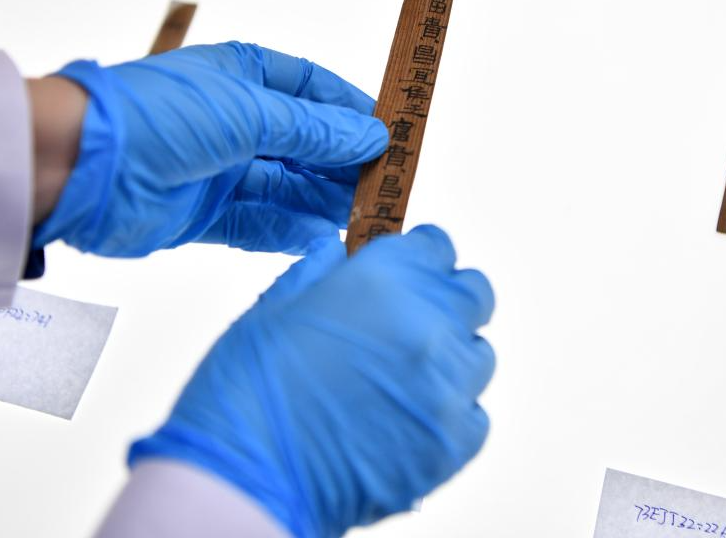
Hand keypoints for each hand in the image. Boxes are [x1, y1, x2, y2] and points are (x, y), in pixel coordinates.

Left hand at [32, 42, 387, 255]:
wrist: (81, 166)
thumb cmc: (156, 116)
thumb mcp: (250, 111)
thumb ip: (313, 130)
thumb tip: (370, 136)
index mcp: (243, 76)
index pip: (312, 89)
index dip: (351, 109)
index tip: (390, 131)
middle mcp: (235, 121)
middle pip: (305, 144)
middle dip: (344, 163)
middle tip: (386, 182)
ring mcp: (221, 169)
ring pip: (288, 187)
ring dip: (324, 200)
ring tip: (364, 213)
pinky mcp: (205, 214)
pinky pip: (260, 224)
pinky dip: (290, 232)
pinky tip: (322, 237)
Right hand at [129, 226, 495, 537]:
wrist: (248, 479)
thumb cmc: (250, 393)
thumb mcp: (279, 306)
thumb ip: (326, 272)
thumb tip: (345, 257)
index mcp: (385, 280)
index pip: (437, 247)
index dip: (419, 260)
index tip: (409, 272)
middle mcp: (428, 326)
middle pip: (473, 295)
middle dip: (444, 302)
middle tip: (408, 324)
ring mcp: (447, 386)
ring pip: (477, 355)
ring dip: (448, 359)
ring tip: (399, 380)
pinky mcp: (454, 442)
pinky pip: (474, 413)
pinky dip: (448, 413)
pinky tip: (404, 419)